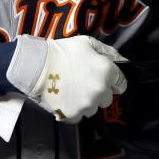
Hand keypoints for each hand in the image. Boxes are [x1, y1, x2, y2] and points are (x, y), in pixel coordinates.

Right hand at [6, 35, 126, 123]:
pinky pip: (78, 116)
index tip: (103, 79)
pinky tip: (65, 98)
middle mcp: (100, 91)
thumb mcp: (87, 43)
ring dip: (86, 102)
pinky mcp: (73, 114)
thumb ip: (107, 52)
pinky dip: (73, 110)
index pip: (121, 84)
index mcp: (107, 72)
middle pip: (107, 98)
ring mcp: (87, 105)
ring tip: (72, 90)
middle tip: (84, 82)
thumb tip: (120, 59)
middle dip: (99, 91)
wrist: (37, 65)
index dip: (113, 81)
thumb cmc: (63, 51)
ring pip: (92, 108)